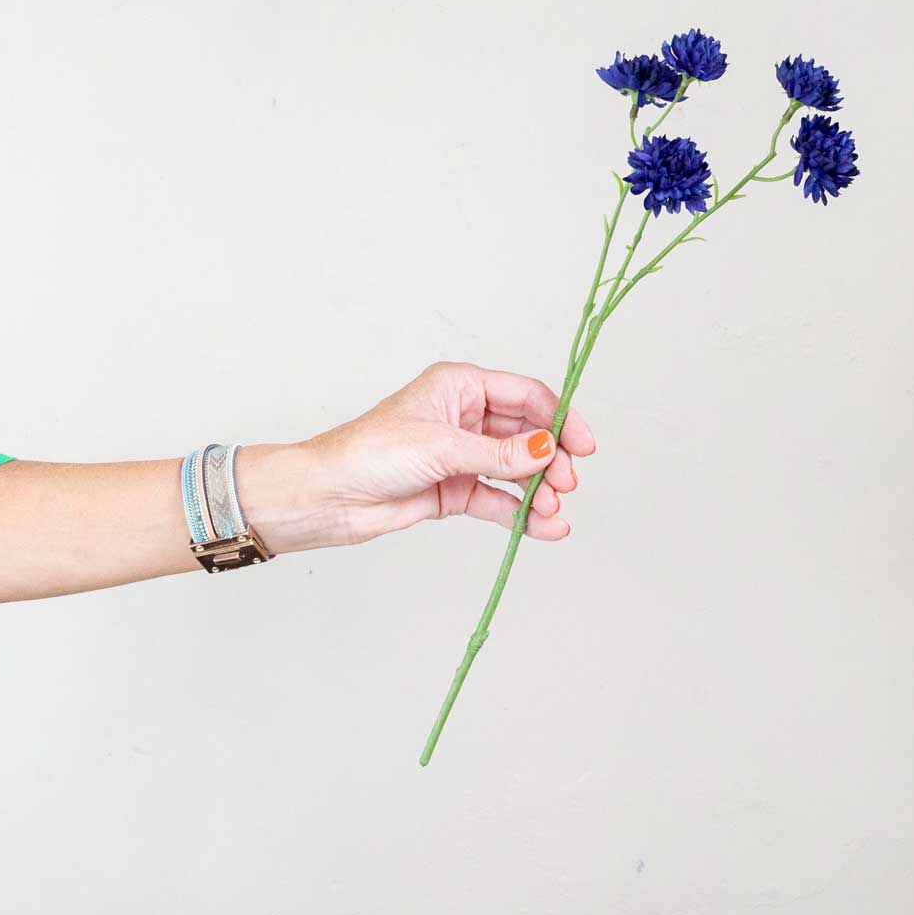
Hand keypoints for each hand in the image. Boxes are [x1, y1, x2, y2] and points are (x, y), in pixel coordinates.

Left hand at [237, 362, 596, 553]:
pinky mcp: (453, 490)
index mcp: (460, 386)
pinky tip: (544, 527)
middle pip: (527, 434)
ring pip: (516, 469)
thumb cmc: (370, 453)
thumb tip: (547, 450)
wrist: (329, 496)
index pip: (526, 395)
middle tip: (566, 484)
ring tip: (554, 511)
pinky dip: (521, 513)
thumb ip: (499, 453)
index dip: (559, 419)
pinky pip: (498, 499)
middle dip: (551, 459)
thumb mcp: (442, 447)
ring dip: (539, 490)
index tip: (583, 446)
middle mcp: (464, 417)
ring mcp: (461, 455)